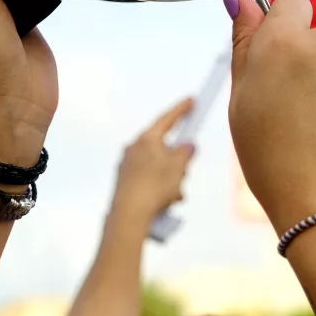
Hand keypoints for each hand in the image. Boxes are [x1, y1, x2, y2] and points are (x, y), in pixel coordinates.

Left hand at [109, 98, 195, 229]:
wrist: (128, 215)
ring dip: (170, 179)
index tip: (191, 100)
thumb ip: (185, 152)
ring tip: (176, 195)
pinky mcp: (124, 183)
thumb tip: (186, 145)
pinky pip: (148, 180)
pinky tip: (166, 202)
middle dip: (177, 161)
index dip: (181, 110)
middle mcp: (133, 148)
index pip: (166, 119)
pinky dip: (160, 188)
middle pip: (162, 147)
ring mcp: (126, 166)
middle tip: (185, 173)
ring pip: (157, 167)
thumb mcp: (178, 167)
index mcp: (146, 139)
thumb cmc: (155, 186)